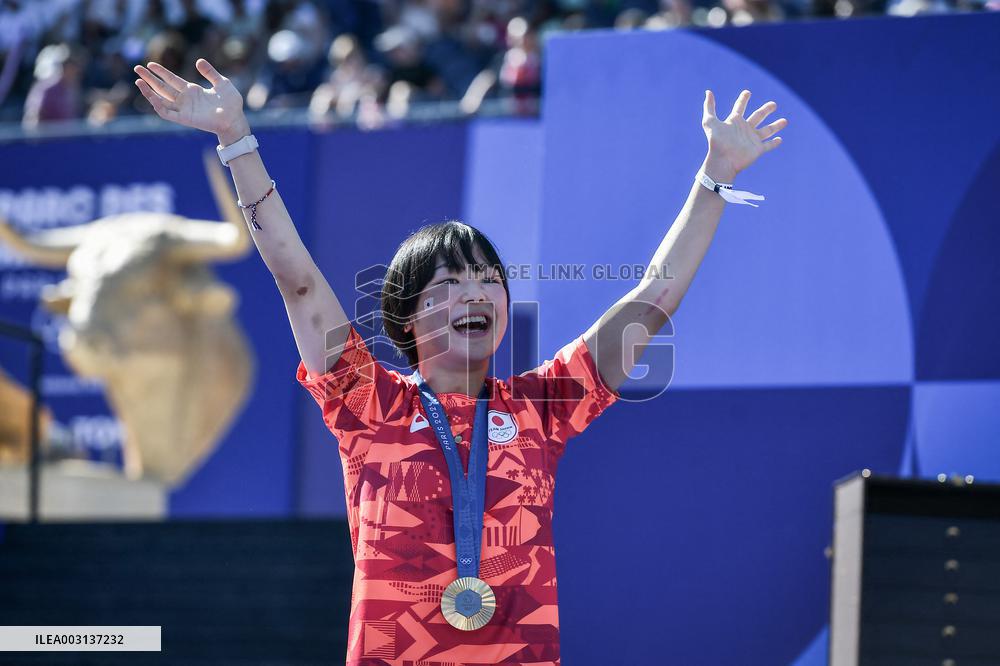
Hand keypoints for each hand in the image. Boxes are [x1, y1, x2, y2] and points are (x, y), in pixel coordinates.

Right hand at [134, 59, 248, 142]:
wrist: (235, 118)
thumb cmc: (231, 103)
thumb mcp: (222, 83)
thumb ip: (210, 72)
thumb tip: (198, 61)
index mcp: (192, 90)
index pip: (172, 79)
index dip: (161, 72)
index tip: (150, 64)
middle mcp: (185, 99)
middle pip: (162, 87)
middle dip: (149, 79)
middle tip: (137, 68)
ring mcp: (184, 109)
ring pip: (161, 100)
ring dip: (149, 91)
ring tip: (138, 81)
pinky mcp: (184, 118)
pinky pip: (167, 113)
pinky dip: (158, 105)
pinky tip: (151, 96)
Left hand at [702, 89, 786, 179]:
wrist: (722, 160)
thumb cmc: (715, 142)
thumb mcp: (709, 122)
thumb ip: (709, 107)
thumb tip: (708, 92)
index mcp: (734, 121)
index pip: (740, 107)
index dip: (743, 100)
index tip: (747, 92)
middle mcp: (744, 129)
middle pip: (757, 116)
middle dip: (766, 110)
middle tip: (773, 104)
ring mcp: (752, 139)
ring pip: (767, 130)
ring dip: (776, 126)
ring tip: (785, 121)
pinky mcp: (757, 150)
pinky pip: (768, 146)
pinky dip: (774, 143)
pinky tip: (780, 139)